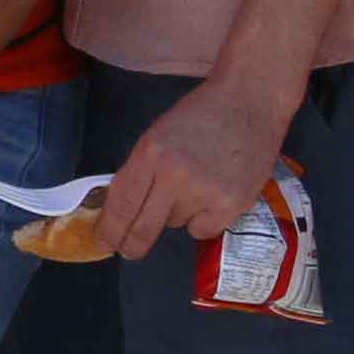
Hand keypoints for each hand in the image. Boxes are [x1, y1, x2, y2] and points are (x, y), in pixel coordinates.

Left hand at [96, 65, 298, 256]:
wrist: (249, 103)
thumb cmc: (199, 116)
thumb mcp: (158, 135)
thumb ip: (140, 170)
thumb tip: (119, 209)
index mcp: (151, 152)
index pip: (121, 202)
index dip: (110, 228)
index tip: (104, 242)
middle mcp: (175, 174)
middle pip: (143, 227)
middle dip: (131, 244)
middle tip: (128, 251)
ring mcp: (205, 192)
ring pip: (174, 225)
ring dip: (177, 214)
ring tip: (195, 185)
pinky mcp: (232, 204)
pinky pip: (203, 230)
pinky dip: (204, 220)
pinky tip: (213, 195)